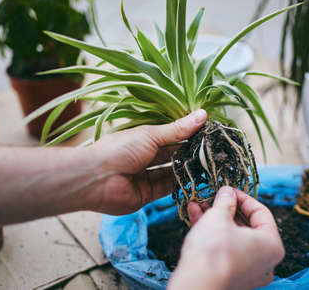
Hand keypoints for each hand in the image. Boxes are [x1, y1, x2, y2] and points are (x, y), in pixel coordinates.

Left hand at [85, 109, 206, 214]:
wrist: (97, 179)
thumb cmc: (120, 149)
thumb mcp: (151, 135)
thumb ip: (178, 129)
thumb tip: (203, 114)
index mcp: (143, 139)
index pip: (170, 135)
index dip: (187, 134)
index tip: (207, 132)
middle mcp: (145, 157)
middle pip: (171, 155)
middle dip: (189, 153)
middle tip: (211, 150)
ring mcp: (145, 176)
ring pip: (171, 172)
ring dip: (186, 169)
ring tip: (207, 164)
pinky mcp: (147, 194)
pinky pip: (166, 189)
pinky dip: (179, 184)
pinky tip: (195, 179)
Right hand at [168, 187, 284, 289]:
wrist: (196, 285)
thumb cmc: (214, 251)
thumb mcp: (219, 216)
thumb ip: (225, 201)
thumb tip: (227, 192)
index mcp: (272, 245)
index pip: (261, 212)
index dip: (243, 197)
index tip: (229, 190)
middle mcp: (264, 261)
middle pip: (246, 225)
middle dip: (226, 208)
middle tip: (214, 196)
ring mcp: (248, 271)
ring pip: (232, 237)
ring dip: (215, 218)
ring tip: (199, 204)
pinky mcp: (231, 276)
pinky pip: (224, 249)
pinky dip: (212, 234)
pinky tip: (195, 216)